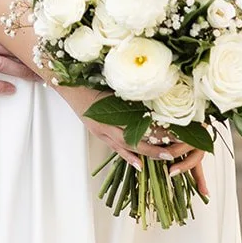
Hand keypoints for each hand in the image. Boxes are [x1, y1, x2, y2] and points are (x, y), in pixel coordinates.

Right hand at [57, 88, 202, 174]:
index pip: (140, 125)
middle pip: (136, 141)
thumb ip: (130, 92)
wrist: (65, 84)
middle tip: (174, 153)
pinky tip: (140, 164)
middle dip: (156, 148)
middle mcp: (106, 125)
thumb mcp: (111, 83)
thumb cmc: (86, 78)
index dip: (159, 131)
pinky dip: (129, 156)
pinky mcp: (98, 132)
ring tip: (164, 159)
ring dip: (146, 153)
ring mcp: (101, 131)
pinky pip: (116, 147)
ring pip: (127, 147)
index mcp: (110, 111)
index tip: (176, 133)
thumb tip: (155, 97)